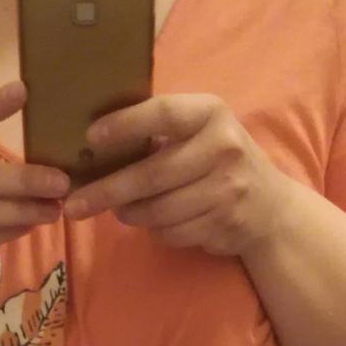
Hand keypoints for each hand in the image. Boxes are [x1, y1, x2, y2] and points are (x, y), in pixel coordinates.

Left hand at [61, 94, 291, 258]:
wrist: (271, 207)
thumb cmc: (217, 158)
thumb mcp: (198, 130)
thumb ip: (158, 129)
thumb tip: (91, 143)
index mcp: (210, 113)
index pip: (162, 114)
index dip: (124, 125)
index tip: (90, 138)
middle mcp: (223, 147)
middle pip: (152, 173)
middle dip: (107, 191)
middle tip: (74, 204)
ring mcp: (228, 188)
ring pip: (159, 210)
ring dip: (129, 214)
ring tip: (118, 210)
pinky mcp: (226, 223)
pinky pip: (172, 232)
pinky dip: (155, 231)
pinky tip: (155, 222)